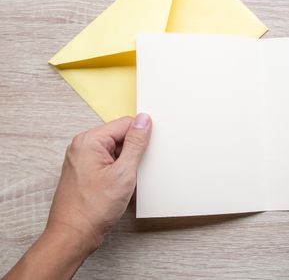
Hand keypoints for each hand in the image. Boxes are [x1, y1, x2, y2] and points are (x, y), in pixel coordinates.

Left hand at [46, 113, 151, 250]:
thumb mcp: (123, 172)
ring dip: (127, 164)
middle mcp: (82, 146)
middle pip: (120, 136)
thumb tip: (143, 121)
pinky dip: (119, 172)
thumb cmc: (92, 208)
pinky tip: (120, 187)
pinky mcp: (86, 172)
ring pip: (116, 151)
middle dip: (133, 152)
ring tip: (125, 182)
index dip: (140, 136)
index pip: (125, 124)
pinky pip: (109, 162)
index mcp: (89, 141)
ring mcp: (83, 160)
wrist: (73, 235)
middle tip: (135, 171)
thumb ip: (135, 143)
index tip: (147, 152)